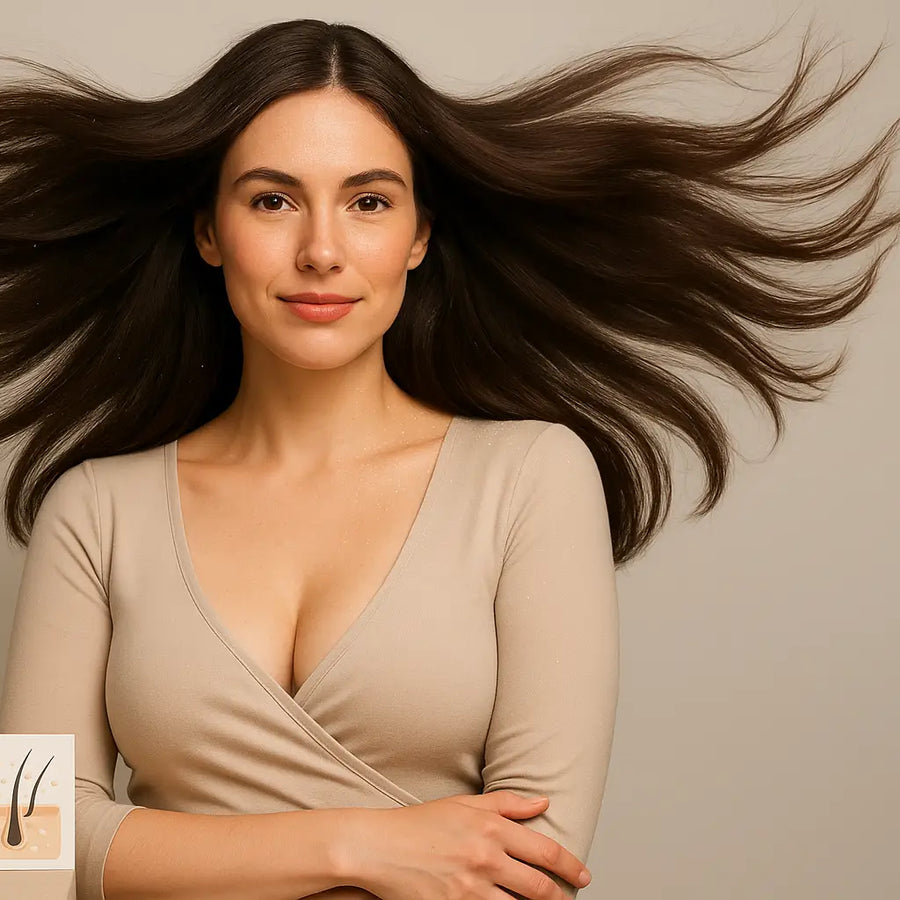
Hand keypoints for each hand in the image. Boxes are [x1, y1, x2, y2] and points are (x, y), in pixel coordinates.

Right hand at [343, 790, 590, 899]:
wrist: (378, 847)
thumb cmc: (420, 824)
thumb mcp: (465, 804)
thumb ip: (507, 803)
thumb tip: (543, 803)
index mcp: (490, 828)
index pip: (545, 852)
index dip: (571, 866)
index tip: (583, 876)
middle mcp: (485, 858)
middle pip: (539, 887)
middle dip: (559, 897)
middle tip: (567, 899)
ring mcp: (470, 888)